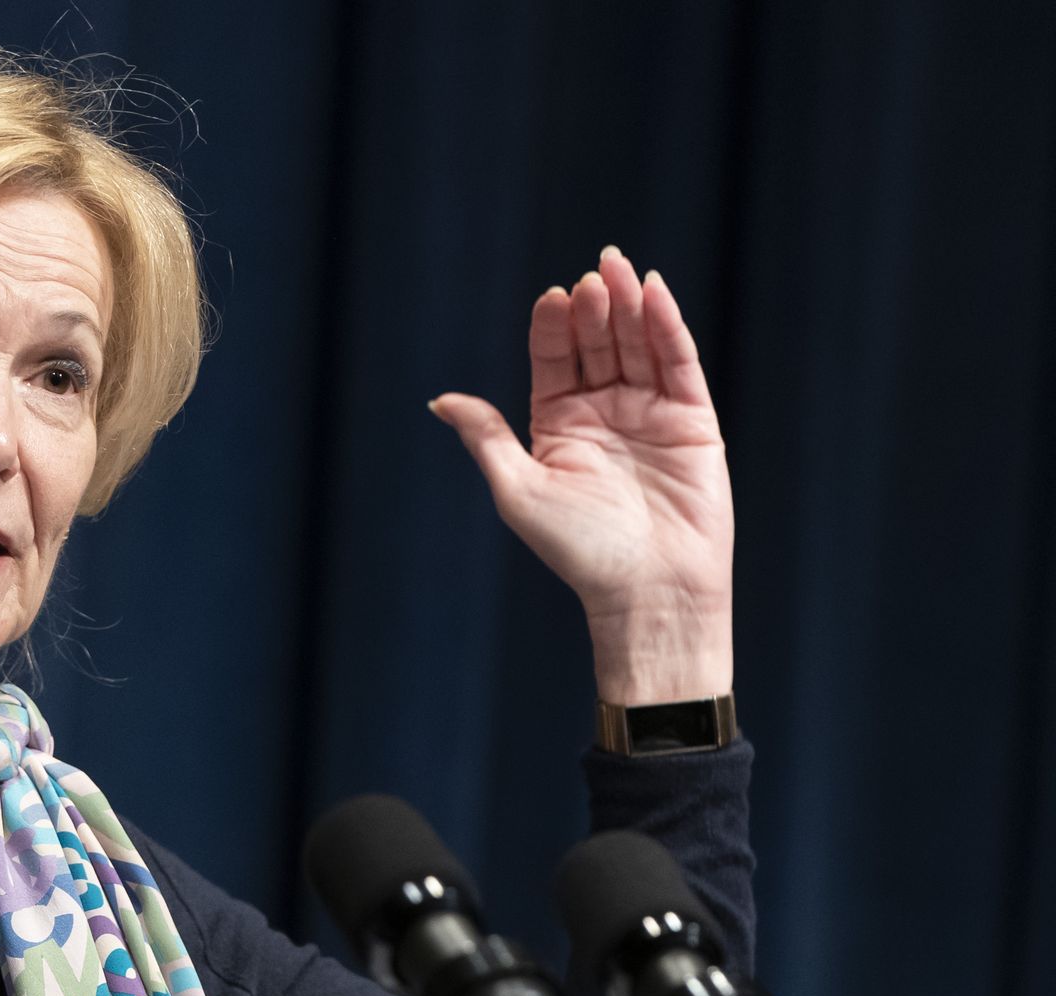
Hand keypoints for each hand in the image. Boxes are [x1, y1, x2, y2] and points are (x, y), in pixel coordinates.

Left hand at [429, 247, 733, 703]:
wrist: (648, 591)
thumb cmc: (578, 550)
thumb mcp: (518, 489)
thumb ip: (486, 437)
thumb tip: (439, 399)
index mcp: (558, 424)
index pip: (554, 359)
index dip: (553, 327)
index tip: (552, 298)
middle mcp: (603, 412)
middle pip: (597, 343)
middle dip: (593, 307)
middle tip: (591, 275)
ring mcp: (648, 412)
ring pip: (638, 344)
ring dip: (628, 305)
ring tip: (618, 268)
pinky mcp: (692, 420)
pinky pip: (679, 363)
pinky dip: (667, 325)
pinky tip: (653, 292)